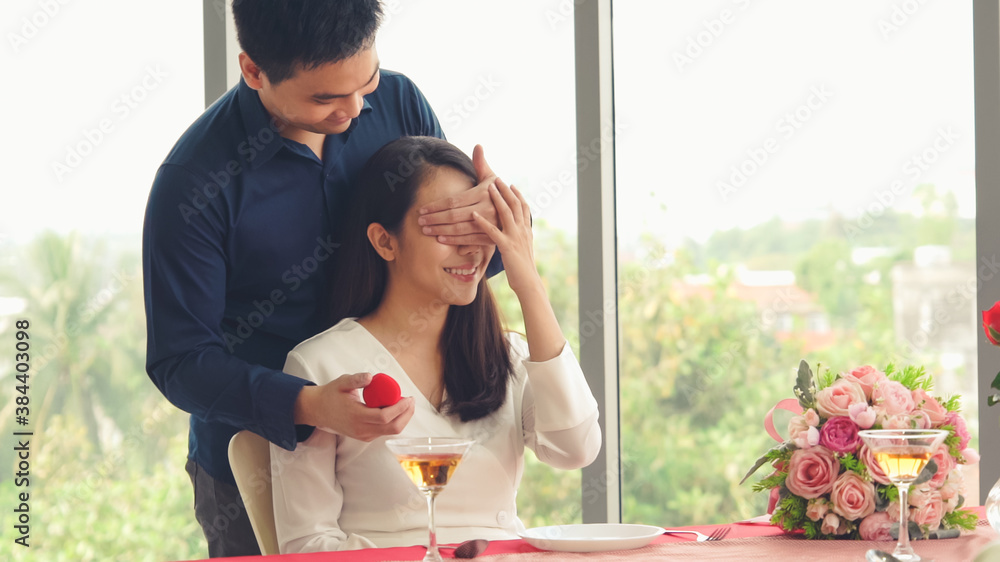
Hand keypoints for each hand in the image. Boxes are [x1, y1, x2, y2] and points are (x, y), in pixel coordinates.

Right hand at [295, 373, 414, 441]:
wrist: (318, 411)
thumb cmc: (330, 395)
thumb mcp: (341, 383)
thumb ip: (356, 380)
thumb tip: (371, 376)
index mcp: (356, 416)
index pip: (384, 417)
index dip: (400, 408)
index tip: (408, 397)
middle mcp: (361, 430)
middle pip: (392, 428)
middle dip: (406, 414)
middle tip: (411, 401)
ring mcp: (363, 435)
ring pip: (390, 431)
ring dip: (402, 419)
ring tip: (406, 404)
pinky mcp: (365, 437)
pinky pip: (384, 431)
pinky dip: (394, 422)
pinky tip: (396, 410)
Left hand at [417, 144, 499, 245]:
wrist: (517, 213)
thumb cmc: (498, 193)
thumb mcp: (491, 178)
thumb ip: (481, 163)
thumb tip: (478, 145)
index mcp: (483, 193)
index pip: (454, 201)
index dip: (436, 206)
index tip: (422, 209)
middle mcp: (487, 208)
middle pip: (453, 215)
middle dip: (434, 218)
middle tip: (419, 221)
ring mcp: (489, 224)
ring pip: (459, 229)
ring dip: (440, 230)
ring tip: (426, 230)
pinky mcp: (491, 237)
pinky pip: (469, 240)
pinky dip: (454, 241)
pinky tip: (440, 239)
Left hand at [471, 178, 539, 295]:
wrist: (528, 283)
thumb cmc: (522, 269)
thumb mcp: (521, 250)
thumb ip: (517, 239)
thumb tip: (512, 234)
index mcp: (526, 231)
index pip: (523, 207)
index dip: (517, 195)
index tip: (510, 184)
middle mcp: (522, 231)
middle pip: (515, 205)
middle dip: (506, 190)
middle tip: (498, 178)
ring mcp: (515, 237)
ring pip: (506, 213)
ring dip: (497, 199)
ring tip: (489, 187)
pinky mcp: (506, 247)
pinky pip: (493, 232)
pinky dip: (482, 222)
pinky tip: (474, 215)